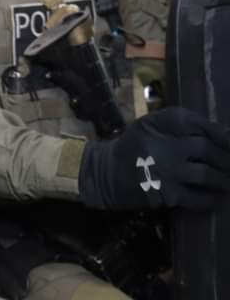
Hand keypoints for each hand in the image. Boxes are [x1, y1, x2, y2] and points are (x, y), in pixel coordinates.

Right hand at [78, 106, 229, 210]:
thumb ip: (176, 123)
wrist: (104, 174)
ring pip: (207, 174)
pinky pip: (198, 199)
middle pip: (206, 148)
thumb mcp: (147, 126)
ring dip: (224, 179)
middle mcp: (162, 146)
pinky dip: (211, 199)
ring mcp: (165, 172)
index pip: (194, 122)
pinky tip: (217, 198)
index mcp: (156, 125)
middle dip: (225, 156)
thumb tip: (219, 131)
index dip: (218, 131)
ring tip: (229, 181)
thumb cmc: (131, 147)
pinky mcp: (166, 194)